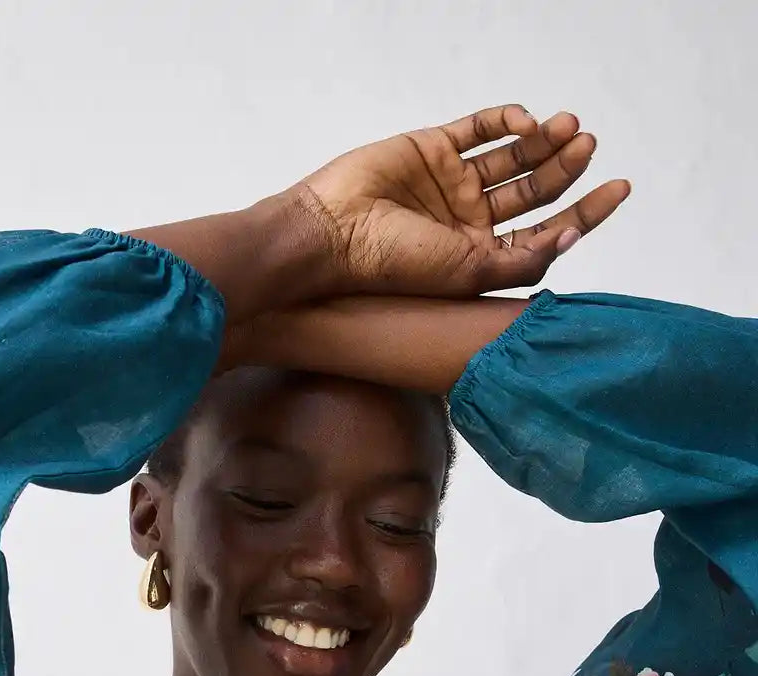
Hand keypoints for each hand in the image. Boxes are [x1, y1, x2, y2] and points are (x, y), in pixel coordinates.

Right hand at [291, 105, 629, 297]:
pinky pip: (478, 129)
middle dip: (565, 168)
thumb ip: (523, 261)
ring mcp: (452, 184)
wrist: (335, 233)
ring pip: (512, 156)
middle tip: (587, 145)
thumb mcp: (469, 275)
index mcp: (481, 258)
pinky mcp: (432, 149)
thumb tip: (570, 238)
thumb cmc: (395, 266)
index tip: (619, 188)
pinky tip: (525, 121)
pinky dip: (505, 121)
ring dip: (543, 141)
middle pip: (533, 190)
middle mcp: (470, 222)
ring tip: (569, 128)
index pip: (545, 232)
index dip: (586, 212)